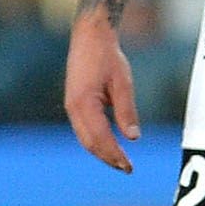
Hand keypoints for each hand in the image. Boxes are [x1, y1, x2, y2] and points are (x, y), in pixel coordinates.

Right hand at [64, 12, 140, 172]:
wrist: (89, 36)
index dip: (115, 154)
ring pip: (85, 138)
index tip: (129, 167)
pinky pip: (84, 128)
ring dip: (102, 151)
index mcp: (83, 104)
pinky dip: (96, 140)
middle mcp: (73, 108)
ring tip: (120, 161)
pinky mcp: (74, 102)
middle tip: (127, 169)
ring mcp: (71, 106)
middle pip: (90, 143)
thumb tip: (133, 138)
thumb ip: (126, 111)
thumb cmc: (107, 56)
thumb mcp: (122, 83)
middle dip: (108, 158)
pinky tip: (109, 144)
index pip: (100, 138)